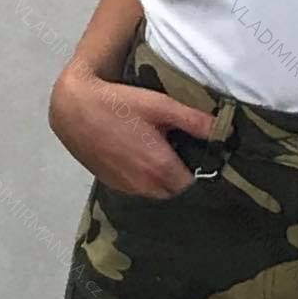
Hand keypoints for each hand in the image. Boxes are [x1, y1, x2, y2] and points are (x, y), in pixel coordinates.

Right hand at [48, 67, 215, 198]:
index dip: (203, 177)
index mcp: (161, 168)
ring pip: (159, 194)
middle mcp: (147, 185)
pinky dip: (148, 183)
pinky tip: (146, 164)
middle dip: (185, 181)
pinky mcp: (115, 186)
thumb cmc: (118, 104)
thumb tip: (224, 130)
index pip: (195, 187)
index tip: (207, 163)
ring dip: (166, 183)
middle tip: (189, 159)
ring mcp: (129, 188)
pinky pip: (141, 191)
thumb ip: (193, 120)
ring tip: (169, 161)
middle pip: (177, 193)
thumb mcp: (159, 105)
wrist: (72, 110)